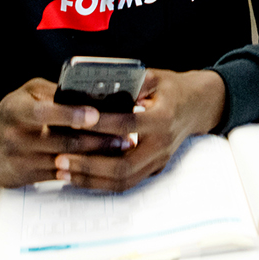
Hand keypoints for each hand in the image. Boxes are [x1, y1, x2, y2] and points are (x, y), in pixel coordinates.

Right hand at [0, 78, 121, 187]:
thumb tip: (88, 93)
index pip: (45, 113)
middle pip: (63, 141)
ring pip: (66, 160)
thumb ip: (54, 94)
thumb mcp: (26, 94)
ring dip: (97, 156)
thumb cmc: (9, 114)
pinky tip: (102, 164)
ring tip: (121, 149)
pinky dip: (83, 170)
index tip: (96, 114)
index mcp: (17, 111)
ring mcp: (22, 160)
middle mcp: (17, 137)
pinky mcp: (26, 177)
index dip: (71, 114)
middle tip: (126, 135)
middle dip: (98, 139)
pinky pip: (60, 175)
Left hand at [54, 69, 225, 191]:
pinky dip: (100, 183)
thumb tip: (99, 87)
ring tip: (62, 172)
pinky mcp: (154, 169)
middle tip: (60, 158)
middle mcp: (162, 143)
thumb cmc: (171, 89)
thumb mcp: (155, 77)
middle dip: (89, 164)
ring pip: (123, 180)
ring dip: (90, 179)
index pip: (128, 124)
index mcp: (163, 117)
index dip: (100, 124)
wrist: (198, 106)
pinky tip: (78, 177)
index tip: (73, 122)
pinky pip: (126, 182)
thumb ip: (132, 81)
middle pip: (123, 164)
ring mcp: (159, 160)